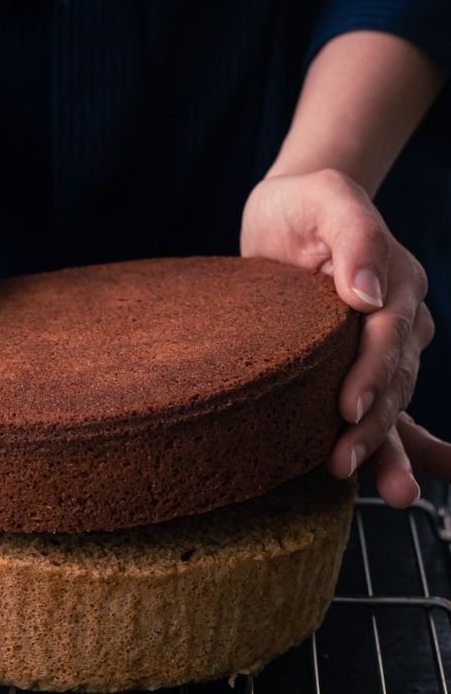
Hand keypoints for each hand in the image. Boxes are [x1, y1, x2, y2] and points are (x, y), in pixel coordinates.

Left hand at [241, 168, 450, 504]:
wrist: (292, 213)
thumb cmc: (307, 205)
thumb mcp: (328, 200)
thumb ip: (356, 237)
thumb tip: (366, 295)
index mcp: (397, 283)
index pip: (389, 334)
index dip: (373, 372)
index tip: (348, 407)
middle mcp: (399, 319)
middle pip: (394, 378)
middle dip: (374, 424)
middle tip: (343, 459)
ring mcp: (384, 348)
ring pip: (394, 403)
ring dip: (392, 449)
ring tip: (392, 493)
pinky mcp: (359, 367)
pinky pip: (384, 410)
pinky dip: (399, 448)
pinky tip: (399, 484)